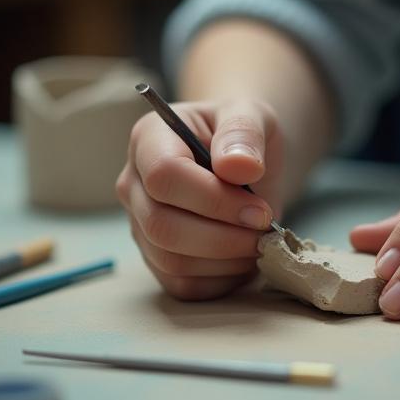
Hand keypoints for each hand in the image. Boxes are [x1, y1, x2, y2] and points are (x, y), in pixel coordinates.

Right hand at [117, 98, 283, 299]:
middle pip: (161, 225)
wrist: (244, 163)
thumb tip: (239, 167)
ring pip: (171, 261)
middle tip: (266, 230)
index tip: (260, 209)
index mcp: (149, 139)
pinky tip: (244, 256)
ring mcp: (140, 225)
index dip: (214, 199)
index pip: (164, 175)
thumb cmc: (242, 137)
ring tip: (259, 241)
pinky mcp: (157, 259)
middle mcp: (133, 185)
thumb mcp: (252, 115)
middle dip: (223, 236)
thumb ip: (244, 132)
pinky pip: (183, 285)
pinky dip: (222, 279)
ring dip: (226, 259)